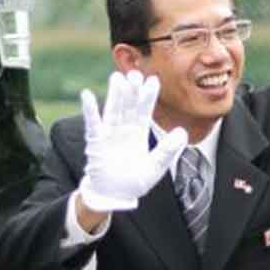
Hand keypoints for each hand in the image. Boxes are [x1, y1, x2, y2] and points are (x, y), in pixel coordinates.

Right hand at [76, 70, 187, 212]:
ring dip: (114, 95)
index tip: (153, 80)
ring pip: (113, 110)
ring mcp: (109, 134)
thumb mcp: (156, 167)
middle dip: (132, 90)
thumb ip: (168, 150)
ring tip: (118, 77)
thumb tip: (182, 132)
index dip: (148, 96)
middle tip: (136, 72)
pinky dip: (90, 110)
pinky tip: (87, 95)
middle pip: (128, 105)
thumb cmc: (133, 182)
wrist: (113, 196)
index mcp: (138, 133)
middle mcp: (123, 130)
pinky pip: (93, 124)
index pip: (144, 110)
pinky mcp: (96, 142)